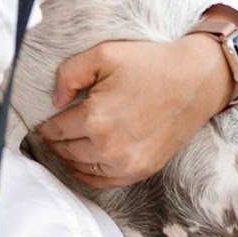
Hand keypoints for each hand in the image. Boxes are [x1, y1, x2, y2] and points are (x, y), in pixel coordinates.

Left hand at [35, 33, 231, 188]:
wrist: (196, 81)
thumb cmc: (150, 64)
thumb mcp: (104, 54)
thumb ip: (69, 74)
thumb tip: (55, 101)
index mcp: (96, 118)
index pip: (56, 129)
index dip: (46, 125)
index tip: (41, 123)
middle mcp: (109, 147)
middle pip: (67, 150)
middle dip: (55, 142)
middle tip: (48, 135)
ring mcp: (127, 163)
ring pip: (82, 167)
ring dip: (68, 158)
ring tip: (62, 148)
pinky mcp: (142, 170)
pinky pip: (103, 182)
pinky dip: (88, 175)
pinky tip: (81, 165)